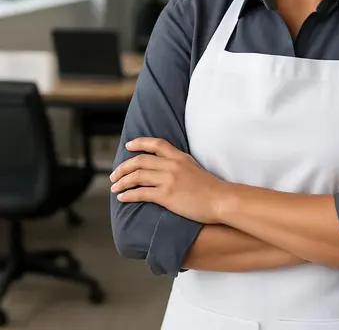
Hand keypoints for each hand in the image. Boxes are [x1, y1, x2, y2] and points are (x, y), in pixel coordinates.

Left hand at [110, 138, 226, 223]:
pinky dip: (128, 195)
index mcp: (179, 157)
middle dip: (123, 167)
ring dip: (122, 181)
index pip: (156, 144)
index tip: (129, 146)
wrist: (220, 200)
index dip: (140, 143)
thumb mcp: (194, 168)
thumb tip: (166, 169)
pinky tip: (122, 198)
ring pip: (137, 176)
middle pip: (140, 160)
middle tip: (114, 175)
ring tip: (115, 187)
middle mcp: (172, 165)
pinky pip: (141, 193)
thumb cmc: (211, 188)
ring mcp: (168, 180)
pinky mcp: (166, 195)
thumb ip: (180, 165)